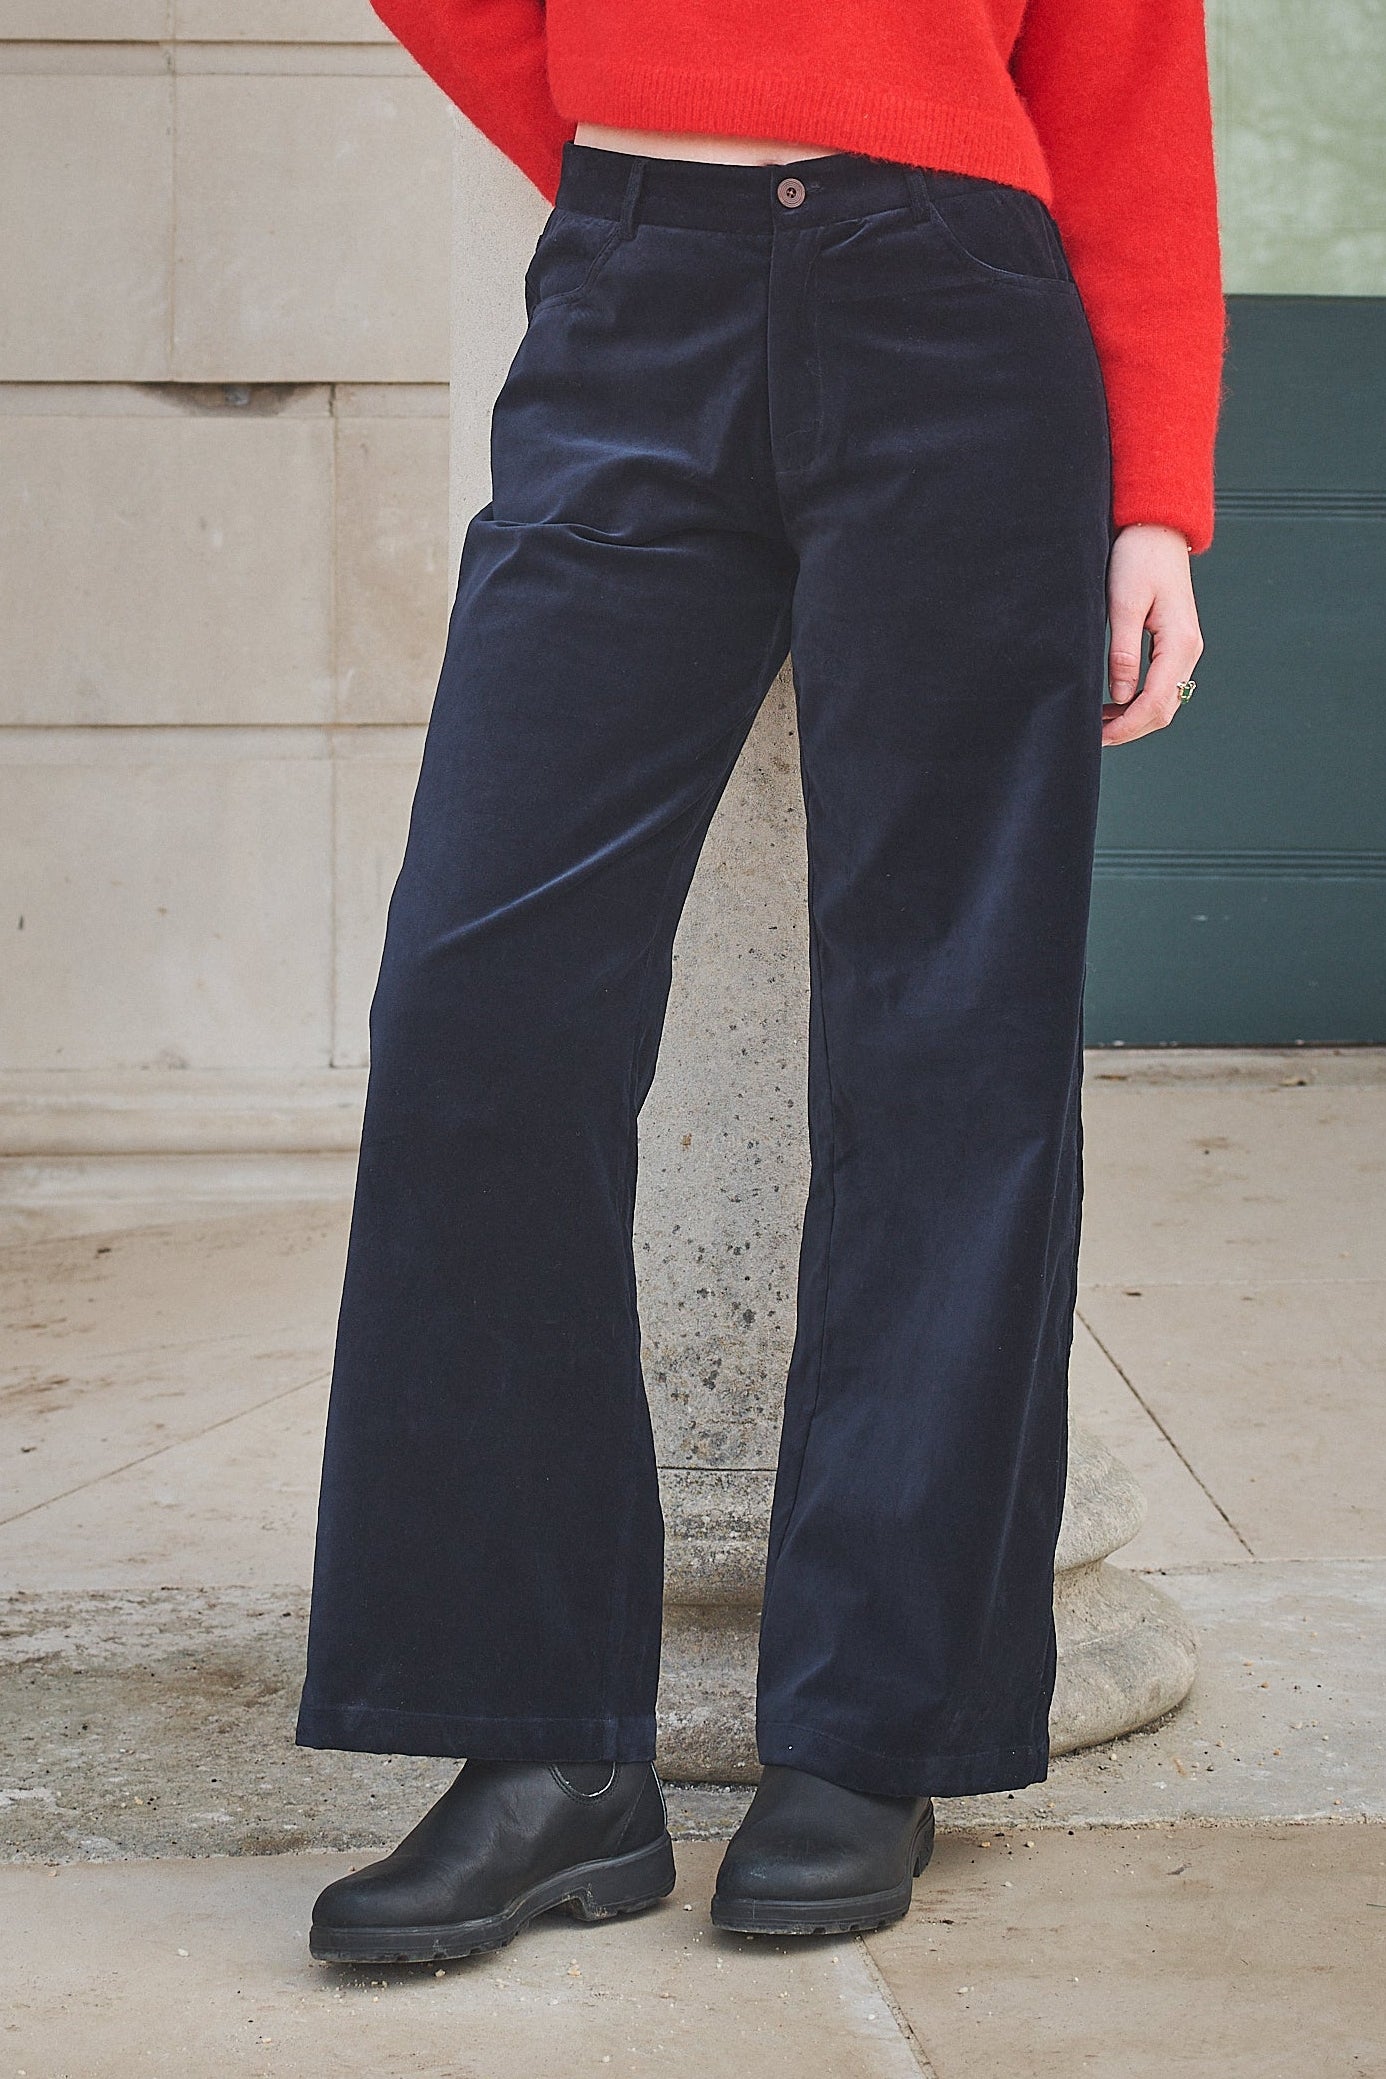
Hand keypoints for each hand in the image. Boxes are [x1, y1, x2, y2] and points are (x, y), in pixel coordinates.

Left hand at [1102, 524, 1203, 746]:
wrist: (1156, 530)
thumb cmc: (1139, 558)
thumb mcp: (1124, 604)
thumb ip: (1123, 652)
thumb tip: (1120, 694)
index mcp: (1180, 642)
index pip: (1156, 702)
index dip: (1126, 726)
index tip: (1098, 736)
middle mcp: (1189, 650)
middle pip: (1164, 709)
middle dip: (1130, 729)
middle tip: (1094, 736)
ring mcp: (1184, 648)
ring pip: (1164, 701)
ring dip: (1134, 717)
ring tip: (1099, 722)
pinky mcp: (1175, 644)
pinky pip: (1161, 685)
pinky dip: (1139, 701)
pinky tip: (1115, 702)